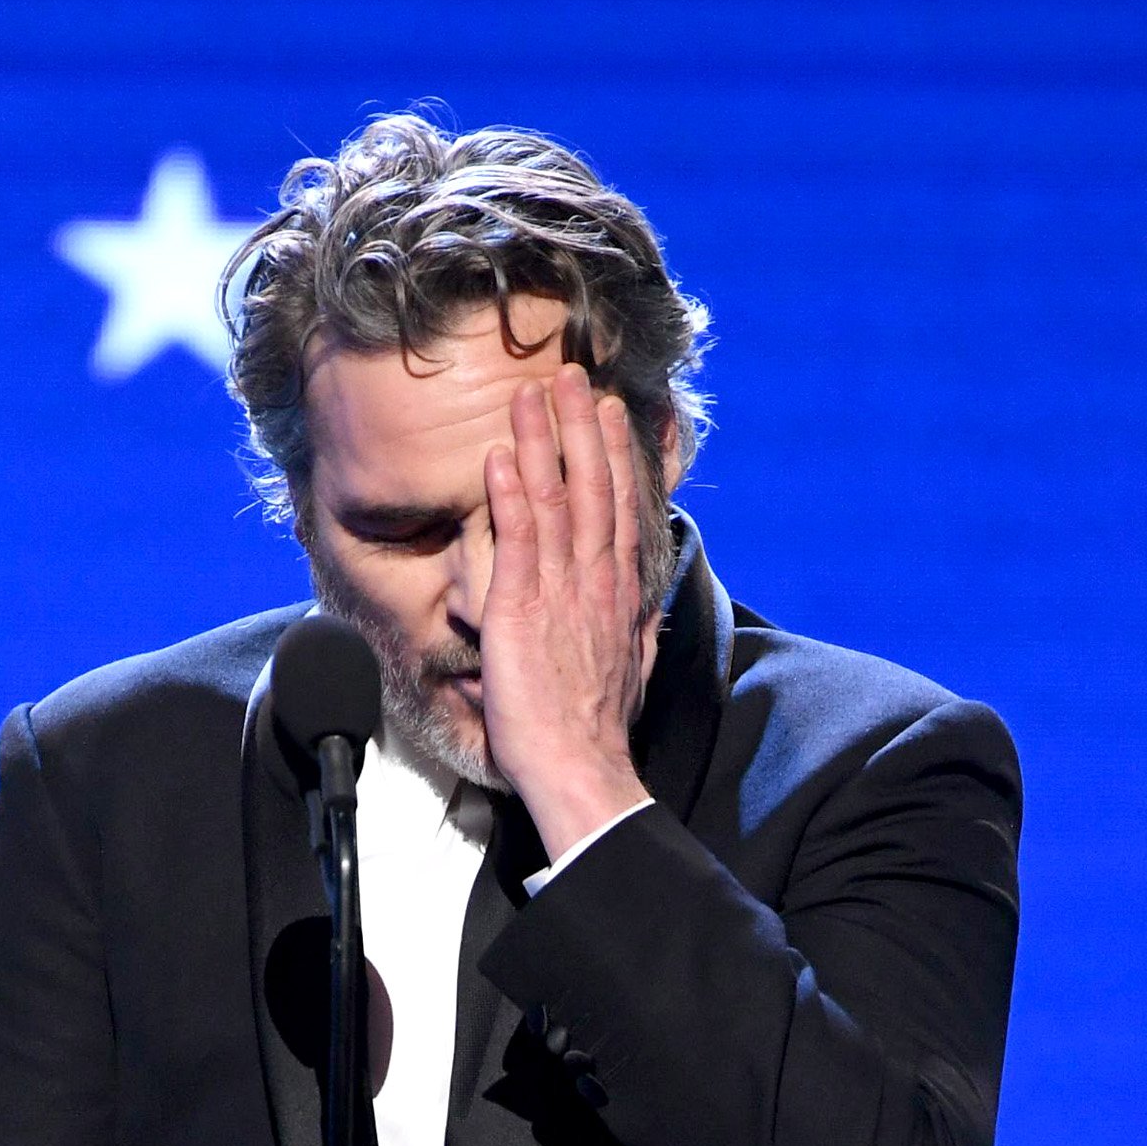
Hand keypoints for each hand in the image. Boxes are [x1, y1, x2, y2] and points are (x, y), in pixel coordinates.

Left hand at [480, 364, 660, 863]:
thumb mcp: (631, 669)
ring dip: (543, 443)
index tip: (608, 413)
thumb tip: (645, 609)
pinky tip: (501, 457)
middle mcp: (597, 583)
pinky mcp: (523, 611)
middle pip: (593, 489)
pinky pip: (517, 541)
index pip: (619, 510)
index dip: (613, 457)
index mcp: (620, 596)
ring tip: (532, 393)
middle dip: (582, 428)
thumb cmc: (596, 730)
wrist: (582, 770)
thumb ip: (635, 629)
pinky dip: (510, 496)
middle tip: (573, 376)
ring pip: (556, 502)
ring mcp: (562, 593)